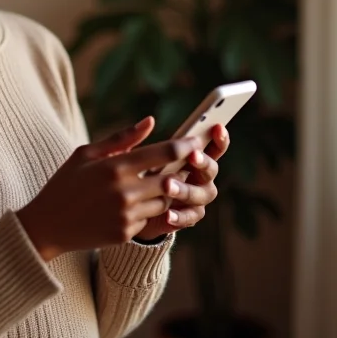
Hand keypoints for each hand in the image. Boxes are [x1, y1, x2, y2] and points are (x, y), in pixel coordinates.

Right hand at [16, 117, 202, 261]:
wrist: (47, 226)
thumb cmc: (65, 183)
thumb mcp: (86, 154)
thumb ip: (121, 138)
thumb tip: (150, 121)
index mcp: (114, 167)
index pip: (163, 153)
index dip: (185, 146)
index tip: (198, 140)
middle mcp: (124, 192)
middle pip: (171, 179)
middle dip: (182, 170)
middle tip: (191, 162)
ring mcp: (126, 215)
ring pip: (164, 200)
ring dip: (164, 191)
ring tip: (157, 182)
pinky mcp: (126, 233)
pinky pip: (150, 218)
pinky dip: (148, 209)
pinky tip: (135, 203)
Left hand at [133, 123, 229, 240]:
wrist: (118, 209)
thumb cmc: (126, 174)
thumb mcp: (125, 155)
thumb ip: (136, 139)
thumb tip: (149, 120)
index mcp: (189, 157)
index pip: (211, 147)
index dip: (219, 138)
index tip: (217, 127)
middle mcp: (196, 177)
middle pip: (211, 169)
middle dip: (204, 162)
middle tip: (192, 156)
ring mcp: (192, 198)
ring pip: (203, 193)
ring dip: (188, 189)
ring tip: (167, 186)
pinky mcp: (184, 217)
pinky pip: (191, 217)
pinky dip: (181, 216)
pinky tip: (167, 214)